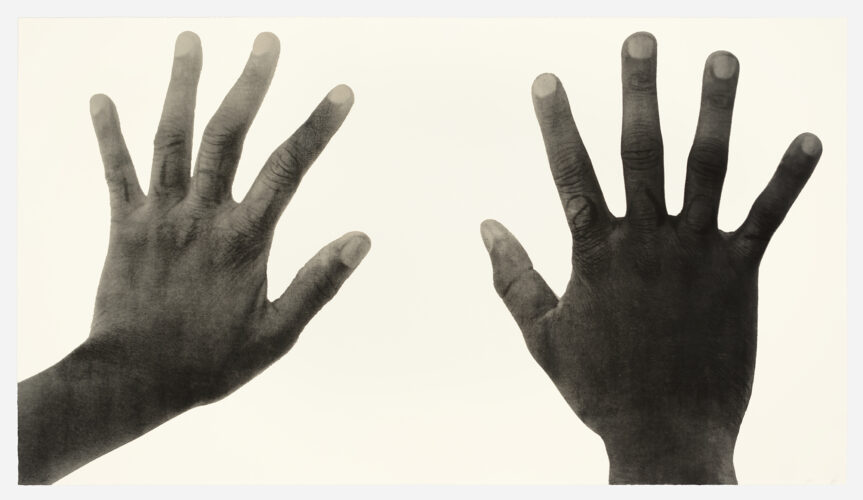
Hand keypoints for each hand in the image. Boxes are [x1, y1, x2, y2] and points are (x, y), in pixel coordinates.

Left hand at [88, 30, 367, 405]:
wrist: (136, 380)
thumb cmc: (211, 362)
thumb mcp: (278, 332)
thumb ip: (319, 282)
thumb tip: (360, 240)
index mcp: (245, 239)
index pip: (289, 169)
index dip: (317, 126)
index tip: (341, 92)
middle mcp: (203, 216)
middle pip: (229, 136)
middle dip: (250, 84)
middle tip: (267, 41)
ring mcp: (161, 216)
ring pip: (171, 139)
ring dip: (181, 86)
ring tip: (191, 41)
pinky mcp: (125, 226)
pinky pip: (117, 172)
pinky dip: (109, 135)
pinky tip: (101, 98)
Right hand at [480, 32, 821, 483]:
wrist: (666, 434)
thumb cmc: (599, 387)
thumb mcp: (541, 335)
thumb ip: (512, 279)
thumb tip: (486, 227)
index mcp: (595, 253)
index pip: (571, 173)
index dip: (558, 123)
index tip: (549, 80)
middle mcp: (646, 241)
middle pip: (641, 151)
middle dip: (638, 90)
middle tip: (640, 40)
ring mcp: (696, 254)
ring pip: (708, 168)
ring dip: (716, 110)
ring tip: (722, 59)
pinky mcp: (739, 274)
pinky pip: (767, 217)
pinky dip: (789, 178)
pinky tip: (811, 137)